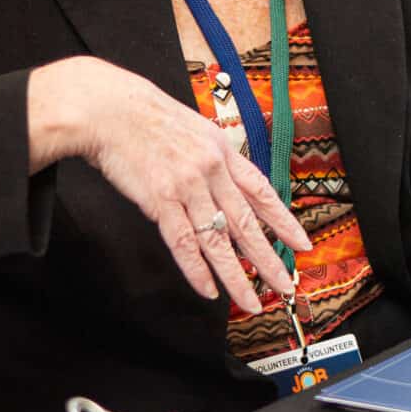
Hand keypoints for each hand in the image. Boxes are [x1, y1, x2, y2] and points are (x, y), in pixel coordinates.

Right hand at [25, 57, 308, 313]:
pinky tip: (208, 289)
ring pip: (217, 241)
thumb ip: (213, 157)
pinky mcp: (160, 200)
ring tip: (250, 302)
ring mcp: (187, 186)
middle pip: (245, 224)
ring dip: (235, 277)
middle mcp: (212, 170)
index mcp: (223, 151)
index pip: (262, 192)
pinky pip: (183, 243)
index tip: (300, 244)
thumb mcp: (195, 129)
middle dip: (268, 259)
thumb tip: (228, 182)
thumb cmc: (147, 117)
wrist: (110, 109)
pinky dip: (196, 270)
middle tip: (284, 285)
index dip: (283, 221)